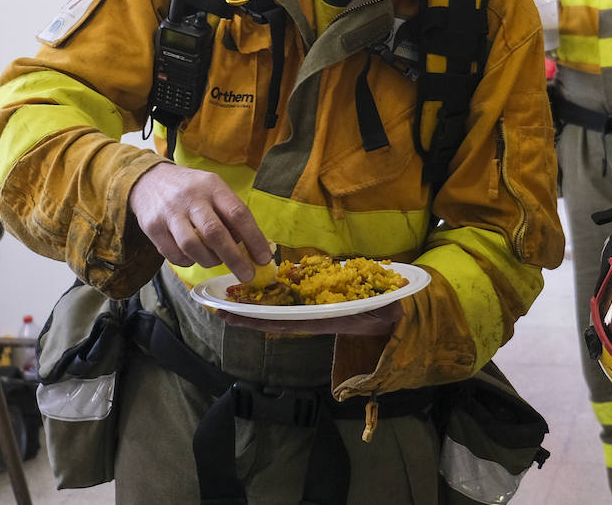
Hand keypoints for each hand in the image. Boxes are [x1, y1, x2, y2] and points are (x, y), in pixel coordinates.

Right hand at [130, 163, 269, 282]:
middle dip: (234, 259)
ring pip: (193, 247)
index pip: (238, 213)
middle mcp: (191, 198)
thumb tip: (250, 246)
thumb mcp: (213, 189)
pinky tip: (193, 256)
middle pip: (215, 233)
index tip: (263, 258)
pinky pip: (174, 255)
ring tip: (216, 261)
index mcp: (212, 186)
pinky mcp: (153, 227)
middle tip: (247, 275)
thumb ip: (230, 213)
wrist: (148, 180)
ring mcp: (170, 212)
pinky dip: (188, 261)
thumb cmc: (190, 189)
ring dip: (210, 261)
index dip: (254, 238)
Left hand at [216, 303, 402, 336]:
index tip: (234, 318)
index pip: (286, 322)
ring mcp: (311, 310)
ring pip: (277, 309)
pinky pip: (288, 300)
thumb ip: (385, 310)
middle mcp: (311, 317)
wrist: (385, 321)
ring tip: (230, 300)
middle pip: (273, 317)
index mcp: (322, 320)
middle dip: (247, 315)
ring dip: (254, 306)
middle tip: (219, 310)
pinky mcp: (313, 302)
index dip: (259, 321)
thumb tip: (392, 309)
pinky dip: (271, 295)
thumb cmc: (382, 314)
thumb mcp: (383, 311)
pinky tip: (256, 289)